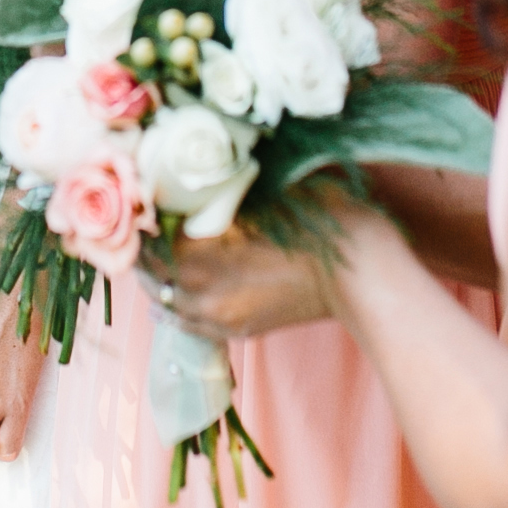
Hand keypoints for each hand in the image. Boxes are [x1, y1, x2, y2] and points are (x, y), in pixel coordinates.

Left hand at [160, 207, 368, 340]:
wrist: (360, 273)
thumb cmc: (317, 222)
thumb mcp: (264, 192)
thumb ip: (220, 191)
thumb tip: (191, 177)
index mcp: (199, 252)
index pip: (149, 236)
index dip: (147, 214)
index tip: (148, 197)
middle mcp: (200, 291)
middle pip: (152, 270)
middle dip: (148, 247)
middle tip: (150, 224)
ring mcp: (219, 316)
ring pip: (166, 300)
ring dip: (160, 276)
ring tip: (159, 255)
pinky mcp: (238, 330)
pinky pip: (189, 324)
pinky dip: (176, 307)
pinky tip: (172, 296)